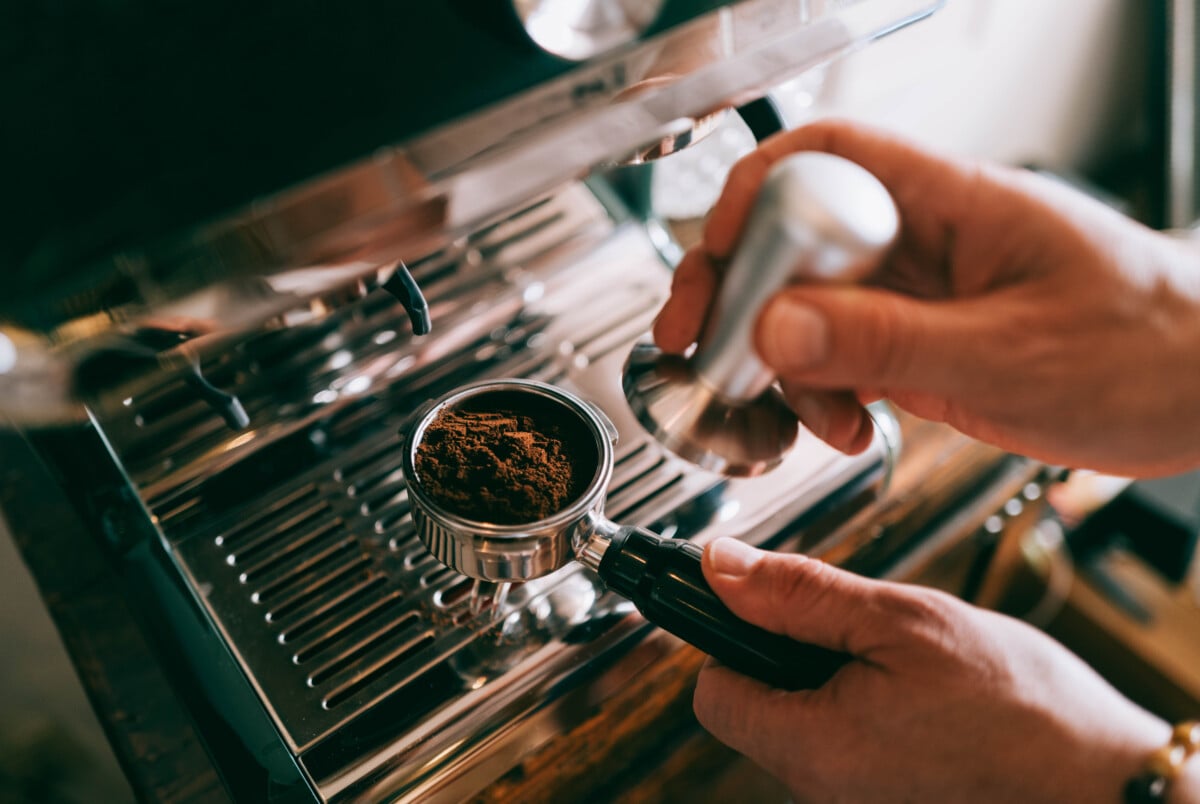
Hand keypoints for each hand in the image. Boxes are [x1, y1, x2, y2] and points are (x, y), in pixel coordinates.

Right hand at [653, 119, 1199, 475]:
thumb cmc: (1150, 347)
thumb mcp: (1011, 352)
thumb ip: (889, 342)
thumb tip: (778, 326)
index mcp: (950, 202)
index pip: (826, 158)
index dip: (755, 196)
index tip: (719, 258)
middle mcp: (922, 241)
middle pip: (794, 237)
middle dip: (737, 290)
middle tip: (699, 341)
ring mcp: (916, 294)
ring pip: (806, 306)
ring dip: (780, 361)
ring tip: (798, 413)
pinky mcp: (918, 343)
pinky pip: (839, 355)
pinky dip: (820, 394)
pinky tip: (842, 427)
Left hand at [694, 538, 1176, 802]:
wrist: (1108, 783)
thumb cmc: (1022, 709)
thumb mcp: (902, 621)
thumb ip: (800, 595)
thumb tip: (722, 567)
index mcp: (814, 748)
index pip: (713, 695)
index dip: (729, 640)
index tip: (765, 608)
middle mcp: (825, 791)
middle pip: (760, 709)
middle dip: (796, 658)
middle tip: (864, 634)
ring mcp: (858, 803)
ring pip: (809, 726)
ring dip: (839, 683)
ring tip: (905, 668)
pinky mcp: (889, 802)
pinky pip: (851, 749)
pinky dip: (871, 714)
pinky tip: (922, 700)